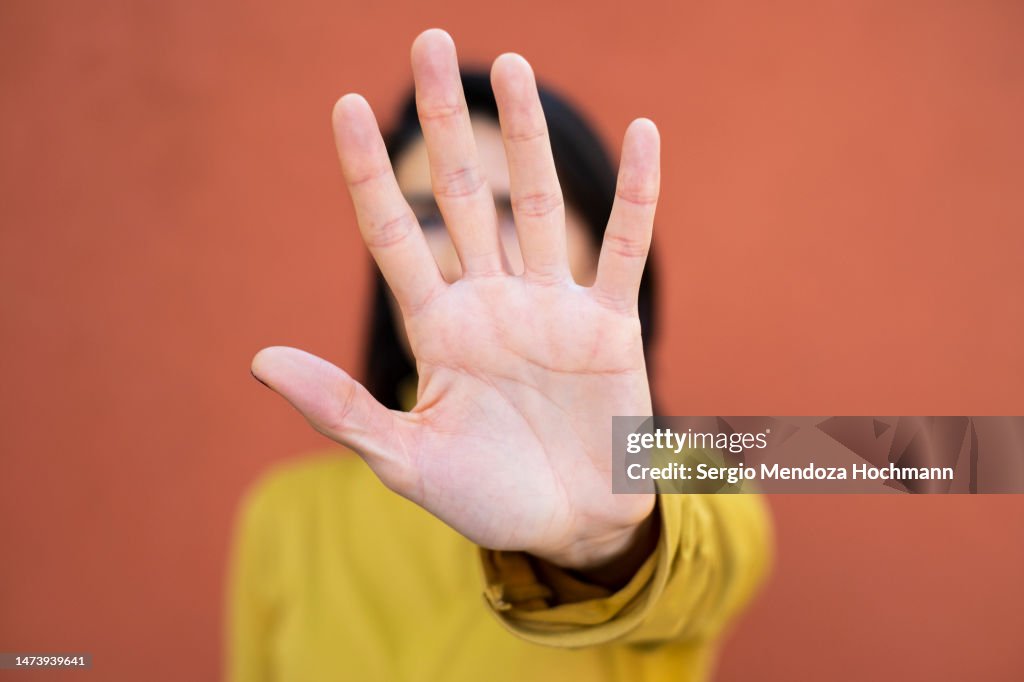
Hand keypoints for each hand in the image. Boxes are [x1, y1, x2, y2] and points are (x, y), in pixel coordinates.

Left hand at [252, 29, 659, 570]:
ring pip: (537, 204)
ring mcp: (551, 308)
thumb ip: (340, 407)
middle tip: (428, 45)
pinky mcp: (609, 325)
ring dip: (526, 135)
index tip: (340, 105)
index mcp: (437, 330)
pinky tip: (644, 133)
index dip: (367, 172)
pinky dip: (638, 194)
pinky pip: (624, 248)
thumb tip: (258, 357)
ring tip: (511, 65)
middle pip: (464, 194)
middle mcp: (490, 303)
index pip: (393, 234)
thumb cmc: (484, 498)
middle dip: (445, 123)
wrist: (568, 527)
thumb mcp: (404, 461)